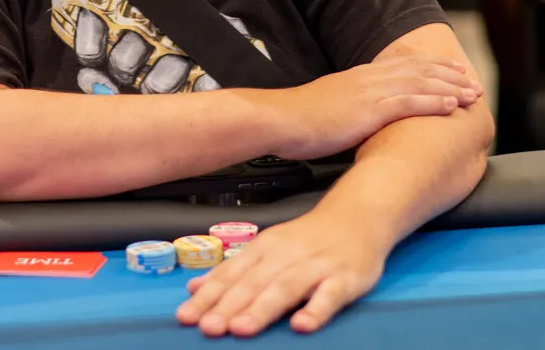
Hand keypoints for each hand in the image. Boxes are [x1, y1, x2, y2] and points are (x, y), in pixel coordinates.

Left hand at [176, 209, 388, 336]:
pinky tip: (301, 326)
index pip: (231, 273)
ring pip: (286, 288)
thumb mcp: (267, 247)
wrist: (358, 215)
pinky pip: (330, 296)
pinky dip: (316, 310)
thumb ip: (233, 270)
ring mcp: (317, 266)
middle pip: (253, 282)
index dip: (208, 295)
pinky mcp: (345, 278)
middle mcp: (286, 255)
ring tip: (240, 329)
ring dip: (262, 308)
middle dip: (228, 306)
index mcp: (264, 248)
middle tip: (207, 327)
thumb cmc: (308, 238)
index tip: (186, 316)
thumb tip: (195, 288)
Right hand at [271, 54, 480, 160]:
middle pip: (418, 71)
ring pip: (419, 84)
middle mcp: (369, 79)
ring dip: (449, 88)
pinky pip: (408, 103)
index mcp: (360, 76)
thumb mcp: (329, 105)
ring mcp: (370, 93)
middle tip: (472, 81)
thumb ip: (350, 106)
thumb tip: (361, 115)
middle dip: (448, 75)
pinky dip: (433, 102)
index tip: (452, 71)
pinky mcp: (369, 110)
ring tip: (471, 94)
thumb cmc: (299, 120)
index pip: (403, 65)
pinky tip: (451, 105)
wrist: (281, 120)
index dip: (431, 67)